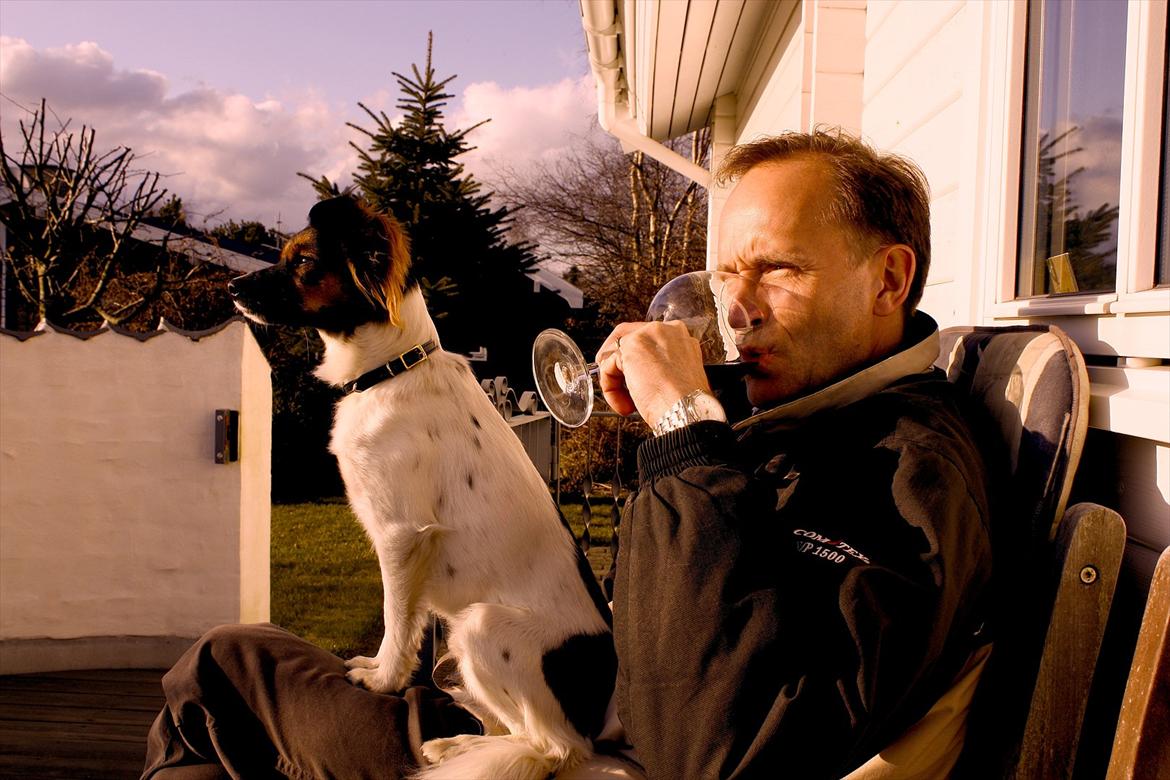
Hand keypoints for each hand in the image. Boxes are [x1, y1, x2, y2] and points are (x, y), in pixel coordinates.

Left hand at [596, 321, 710, 424]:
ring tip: (626, 403)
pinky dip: (610, 389)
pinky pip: (607, 368)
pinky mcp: (630, 348)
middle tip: (615, 382)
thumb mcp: (678, 375)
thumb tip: (643, 372)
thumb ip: (662, 365)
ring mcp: (646, 336)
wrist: (687, 409)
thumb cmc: (686, 402)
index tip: (632, 374)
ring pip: (615, 355)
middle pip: (626, 338)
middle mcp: (664, 330)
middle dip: (616, 363)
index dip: (636, 357)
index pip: (646, 337)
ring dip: (615, 382)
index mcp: (679, 335)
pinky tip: (625, 405)